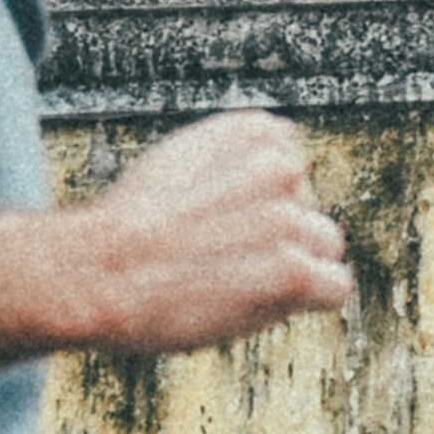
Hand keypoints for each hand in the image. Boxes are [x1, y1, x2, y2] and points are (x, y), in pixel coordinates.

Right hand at [62, 107, 351, 358]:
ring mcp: (288, 218)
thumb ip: (230, 162)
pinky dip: (309, 301)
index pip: (292, 162)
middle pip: (311, 209)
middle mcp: (278, 167)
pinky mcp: (291, 269)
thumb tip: (277, 172)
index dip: (263, 198)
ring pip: (326, 247)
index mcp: (251, 132)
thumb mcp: (176, 162)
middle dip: (282, 235)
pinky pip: (335, 287)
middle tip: (227, 259)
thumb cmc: (126, 231)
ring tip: (238, 280)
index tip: (227, 219)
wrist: (98, 272)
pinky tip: (267, 301)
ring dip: (295, 268)